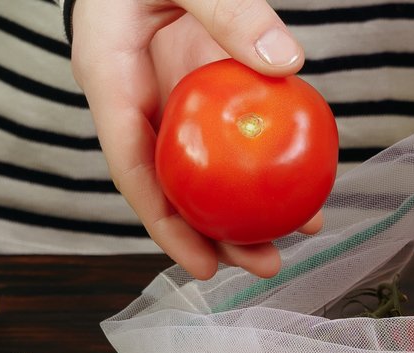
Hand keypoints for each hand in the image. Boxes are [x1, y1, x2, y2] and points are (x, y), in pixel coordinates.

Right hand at [71, 0, 320, 279]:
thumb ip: (229, 9)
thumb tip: (289, 63)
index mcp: (109, 77)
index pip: (134, 169)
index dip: (167, 225)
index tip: (205, 266)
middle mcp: (135, 96)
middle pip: (173, 183)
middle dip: (217, 233)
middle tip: (268, 265)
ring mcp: (167, 89)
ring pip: (204, 163)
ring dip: (246, 203)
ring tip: (301, 233)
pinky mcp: (195, 76)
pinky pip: (228, 127)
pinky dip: (260, 154)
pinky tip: (304, 177)